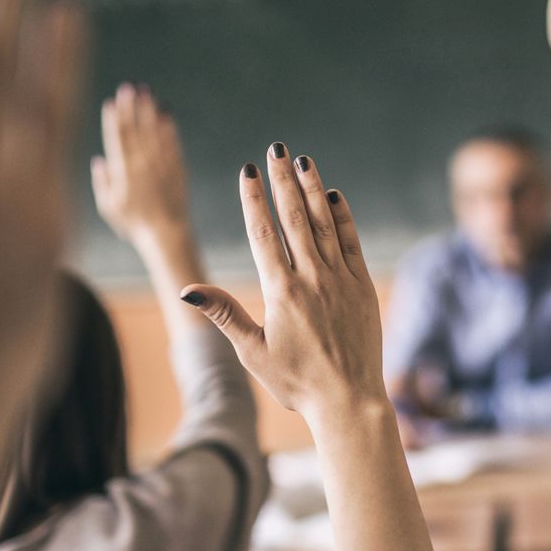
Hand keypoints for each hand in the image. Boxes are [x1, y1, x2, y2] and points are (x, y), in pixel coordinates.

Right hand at [92, 83, 191, 243]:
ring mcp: (161, 165)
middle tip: (129, 86)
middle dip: (131, 107)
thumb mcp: (109, 207)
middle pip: (135, 130)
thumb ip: (102, 183)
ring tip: (146, 91)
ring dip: (149, 110)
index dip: (114, 119)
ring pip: (154, 132)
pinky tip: (166, 111)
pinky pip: (172, 142)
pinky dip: (169, 126)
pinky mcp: (177, 168)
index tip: (111, 102)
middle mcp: (142, 165)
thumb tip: (98, 160)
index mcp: (123, 173)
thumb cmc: (134, 223)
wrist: (166, 233)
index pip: (117, 140)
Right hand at [182, 148, 386, 425]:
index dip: (254, 198)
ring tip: (303, 161)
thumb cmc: (296, 382)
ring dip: (312, 189)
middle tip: (275, 149)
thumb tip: (188, 289)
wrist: (348, 400)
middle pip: (294, 218)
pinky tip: (334, 195)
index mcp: (281, 292)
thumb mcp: (252, 351)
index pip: (263, 233)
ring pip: (324, 223)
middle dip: (283, 180)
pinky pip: (352, 242)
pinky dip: (343, 216)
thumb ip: (224, 314)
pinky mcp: (362, 286)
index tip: (248, 170)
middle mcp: (312, 278)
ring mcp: (341, 280)